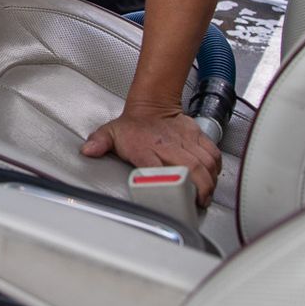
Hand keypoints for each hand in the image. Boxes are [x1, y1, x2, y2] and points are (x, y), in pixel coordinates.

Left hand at [80, 107, 221, 209]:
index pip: (159, 168)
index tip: (176, 199)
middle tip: (200, 202)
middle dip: (200, 188)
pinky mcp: (197, 136)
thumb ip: (99, 143)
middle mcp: (168, 146)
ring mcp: (185, 140)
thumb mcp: (110, 133)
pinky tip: (213, 178)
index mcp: (146, 148)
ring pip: (205, 162)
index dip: (170, 184)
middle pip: (191, 169)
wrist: (151, 104)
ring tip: (207, 194)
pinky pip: (213, 153)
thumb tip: (88, 150)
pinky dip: (216, 167)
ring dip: (210, 181)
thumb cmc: (133, 125)